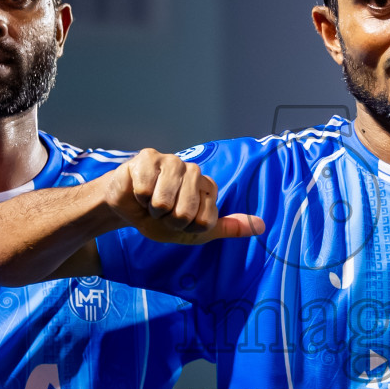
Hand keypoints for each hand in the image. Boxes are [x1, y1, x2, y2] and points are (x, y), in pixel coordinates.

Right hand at [103, 149, 264, 244]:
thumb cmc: (161, 218)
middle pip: (185, 212)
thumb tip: (261, 226)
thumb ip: (228, 228)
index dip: (186, 228)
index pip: (203, 222)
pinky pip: (145, 189)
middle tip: (161, 212)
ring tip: (150, 202)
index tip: (178, 221)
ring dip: (152, 210)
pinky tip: (138, 191)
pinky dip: (138, 198)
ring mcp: (171, 161)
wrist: (128, 209)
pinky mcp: (148, 157)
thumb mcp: (197, 231)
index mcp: (209, 187)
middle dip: (168, 220)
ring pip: (164, 201)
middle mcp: (194, 170)